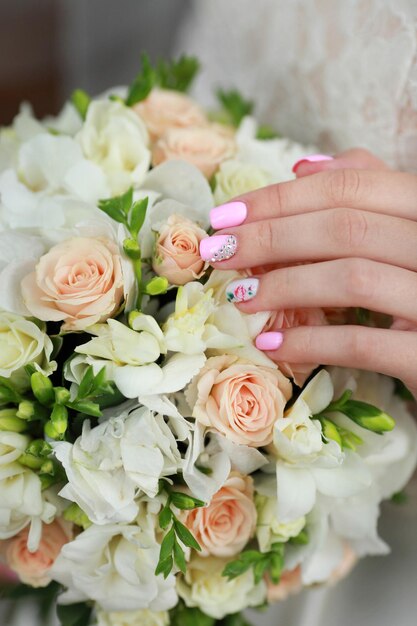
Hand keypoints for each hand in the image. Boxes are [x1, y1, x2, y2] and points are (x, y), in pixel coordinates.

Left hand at [201, 149, 416, 396]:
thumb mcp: (406, 231)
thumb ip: (371, 193)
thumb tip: (305, 167)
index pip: (351, 186)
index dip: (281, 198)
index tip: (227, 215)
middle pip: (346, 228)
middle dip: (271, 238)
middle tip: (220, 252)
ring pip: (352, 278)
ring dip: (284, 286)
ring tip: (239, 297)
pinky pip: (363, 343)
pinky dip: (310, 341)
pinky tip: (272, 345)